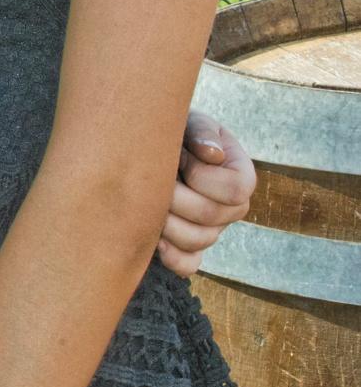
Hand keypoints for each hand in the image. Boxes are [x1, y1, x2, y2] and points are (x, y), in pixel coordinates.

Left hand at [157, 109, 254, 277]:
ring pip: (197, 241)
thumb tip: (212, 154)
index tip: (178, 155)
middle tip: (150, 177)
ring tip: (145, 199)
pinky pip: (187, 265)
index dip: (201, 175)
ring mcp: (212, 230)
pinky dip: (171, 256)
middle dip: (174, 196)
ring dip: (166, 221)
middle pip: (211, 217)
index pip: (235, 190)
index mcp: (240, 176)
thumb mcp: (188, 121)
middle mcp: (231, 208)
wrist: (148, 146)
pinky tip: (153, 237)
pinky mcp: (189, 247)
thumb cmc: (173, 130)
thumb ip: (201, 132)